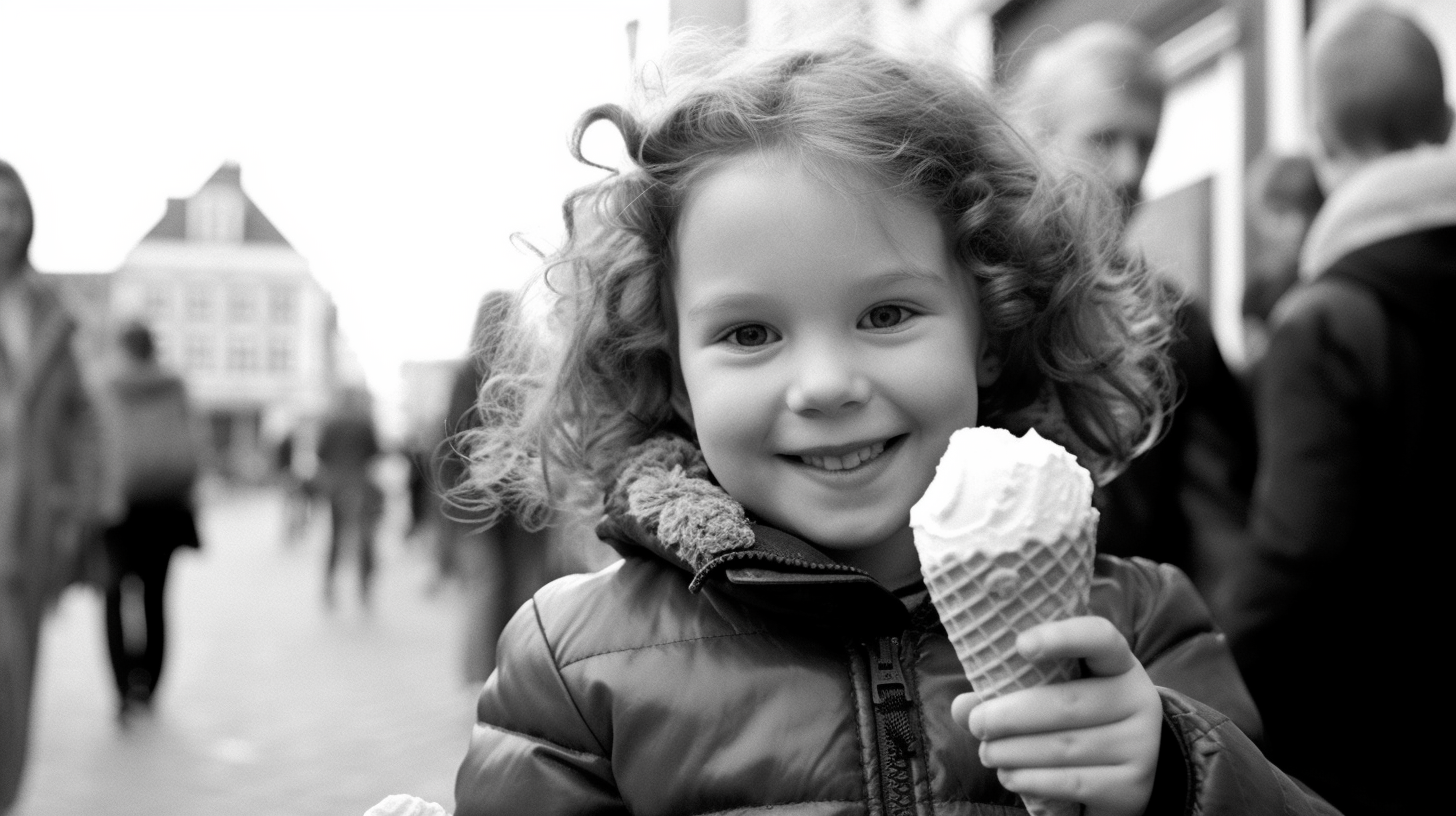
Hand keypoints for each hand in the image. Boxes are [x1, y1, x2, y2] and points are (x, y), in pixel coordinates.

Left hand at [950, 616, 1162, 815]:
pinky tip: (1009, 776)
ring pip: (1065, 747)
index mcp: (1118, 663)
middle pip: (1068, 703)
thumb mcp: (1052, 695)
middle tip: (978, 723)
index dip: (1063, 636)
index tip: (1020, 645)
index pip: (1099, 637)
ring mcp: (1141, 744)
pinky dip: (1032, 780)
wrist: (1123, 774)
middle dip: (1011, 715)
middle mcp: (1137, 698)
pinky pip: (1072, 782)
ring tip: (988, 752)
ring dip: (1014, 751)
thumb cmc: (1076, 721)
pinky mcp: (1132, 786)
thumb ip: (1007, 693)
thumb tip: (963, 705)